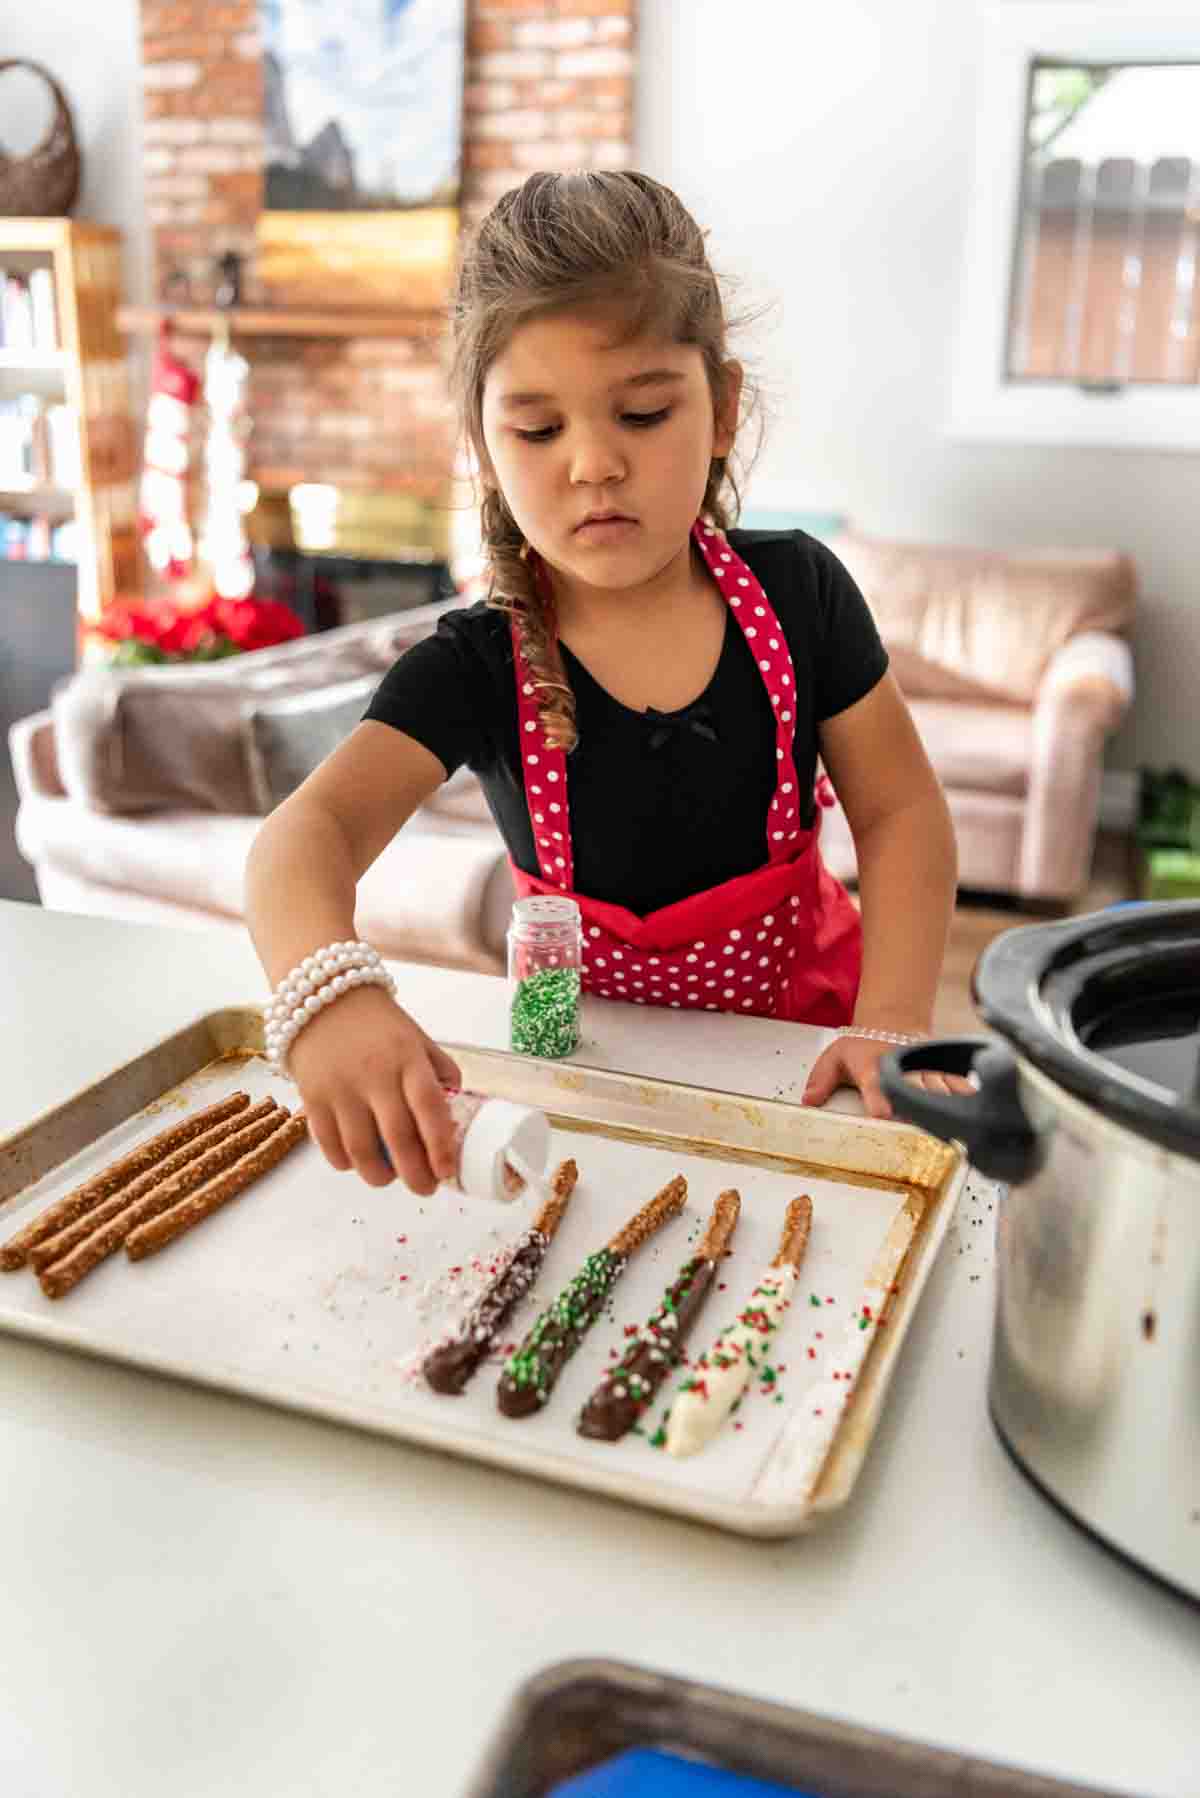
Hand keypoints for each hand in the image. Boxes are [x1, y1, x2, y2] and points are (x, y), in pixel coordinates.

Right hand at [286, 985, 461, 1193]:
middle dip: (415, 1175)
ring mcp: (340, 1088)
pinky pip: (329, 1145)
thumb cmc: (377, 1023)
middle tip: (425, 1188)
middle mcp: (374, 1075)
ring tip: (390, 1179)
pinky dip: (345, 1163)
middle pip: (397, 1138)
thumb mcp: (417, 1038)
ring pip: (360, 1151)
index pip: (429, 1108)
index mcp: (407, 1059)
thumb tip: (455, 1109)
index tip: (447, 1172)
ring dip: (379, 1176)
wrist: (322, 995)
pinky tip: (357, 1163)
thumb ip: (438, 1071)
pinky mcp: (312, 1098)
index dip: (440, 1146)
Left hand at [801, 1034, 972, 1119]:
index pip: (876, 1083)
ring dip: (946, 1110)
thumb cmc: (863, 1048)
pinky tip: (981, 1114)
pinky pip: (959, 1086)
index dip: (879, 1098)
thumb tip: (808, 1100)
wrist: (893, 1025)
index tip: (883, 1113)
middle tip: (922, 1134)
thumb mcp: (835, 1058)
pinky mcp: (943, 1074)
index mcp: (873, 1066)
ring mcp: (926, 1072)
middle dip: (919, 1113)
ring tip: (955, 1132)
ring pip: (940, 1091)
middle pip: (913, 1092)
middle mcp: (903, 1070)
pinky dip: (969, 1098)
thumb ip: (821, 1080)